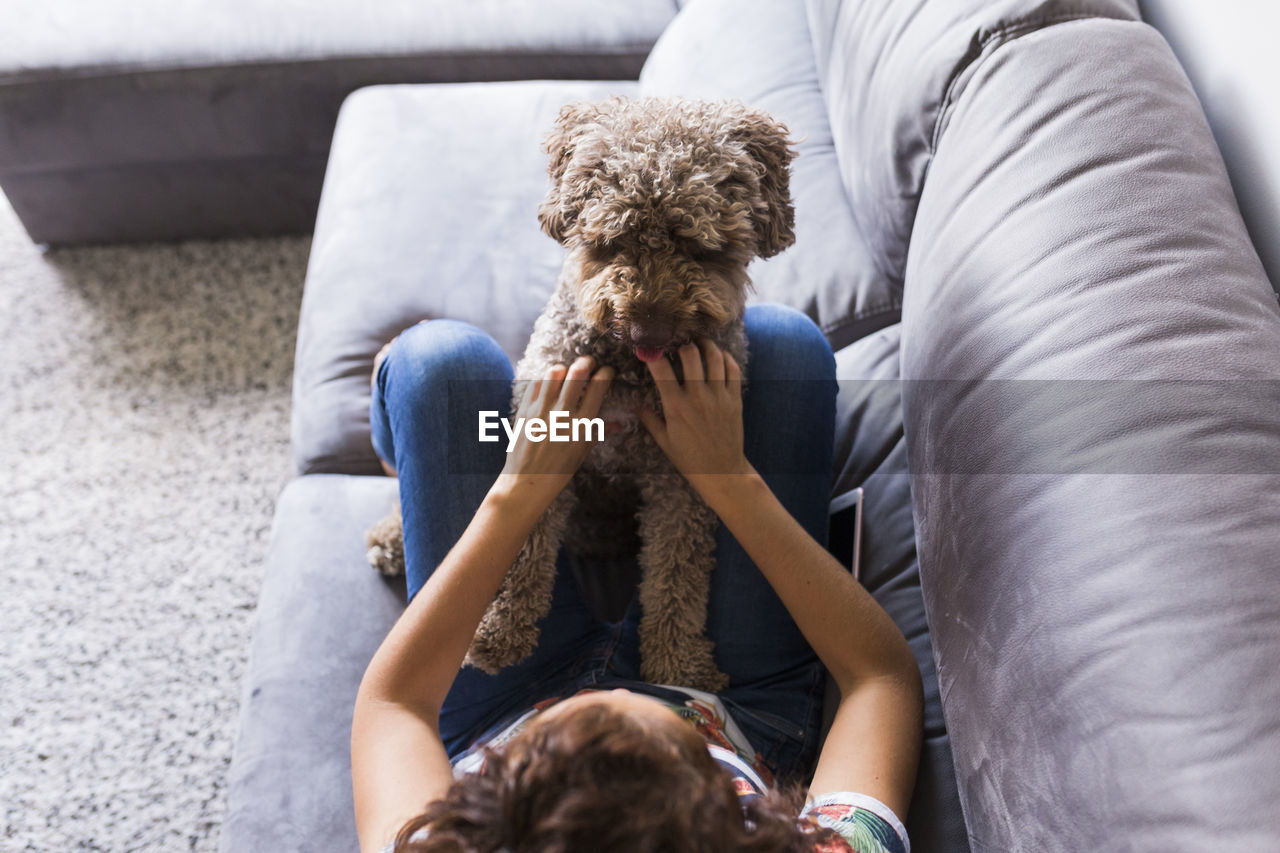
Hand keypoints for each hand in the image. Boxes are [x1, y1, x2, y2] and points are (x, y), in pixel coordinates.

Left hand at [493, 356, 613, 505]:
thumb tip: (618, 423)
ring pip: (554, 372)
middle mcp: (562, 415)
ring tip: (567, 373)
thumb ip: (598, 432)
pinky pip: (535, 383)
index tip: (607, 371)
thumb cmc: (557, 471)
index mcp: (581, 426)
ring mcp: (540, 411)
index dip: (606, 372)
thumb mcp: (582, 453)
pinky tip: (550, 384)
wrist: (526, 483)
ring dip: (564, 368)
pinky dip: (545, 378)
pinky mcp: (524, 411)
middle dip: (587, 362)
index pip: (598, 387)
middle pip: (577, 372)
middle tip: (589, 363)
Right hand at [634, 340, 753, 499]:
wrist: (721, 471)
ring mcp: (719, 396)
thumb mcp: (663, 440)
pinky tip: (717, 356)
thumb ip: (648, 418)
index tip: (649, 349)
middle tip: (678, 341)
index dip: (652, 354)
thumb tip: (633, 401)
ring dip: (705, 344)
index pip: (661, 369)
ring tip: (698, 342)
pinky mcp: (735, 399)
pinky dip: (725, 357)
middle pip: (690, 354)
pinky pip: (732, 369)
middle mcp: (698, 397)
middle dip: (681, 343)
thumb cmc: (689, 458)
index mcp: (676, 406)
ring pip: (714, 356)